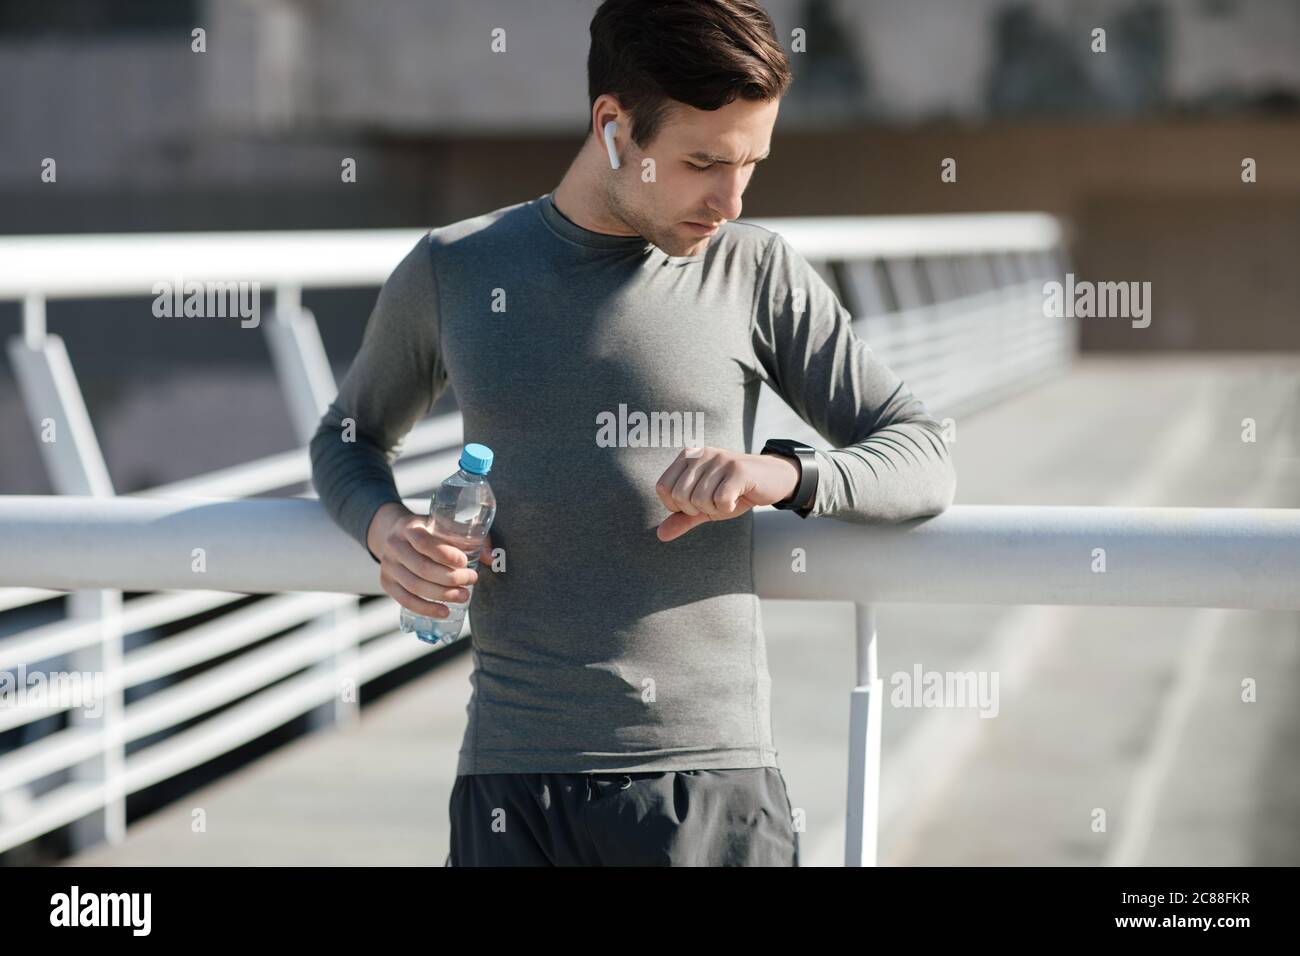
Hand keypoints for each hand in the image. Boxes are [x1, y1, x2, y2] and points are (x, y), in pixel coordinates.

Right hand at [368, 505, 481, 617]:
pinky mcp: (386, 583)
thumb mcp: (444, 526)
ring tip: (464, 596)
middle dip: (450, 578)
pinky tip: (444, 612)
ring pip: (415, 586)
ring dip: (442, 595)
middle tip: (471, 580)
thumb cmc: (429, 531)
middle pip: (422, 568)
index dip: (445, 554)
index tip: (464, 562)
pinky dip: (426, 608)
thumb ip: (470, 539)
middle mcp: (394, 546)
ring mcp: (387, 566)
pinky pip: (405, 600)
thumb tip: (492, 558)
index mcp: (408, 527)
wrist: (395, 535)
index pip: (424, 542)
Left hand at [654, 446, 799, 541]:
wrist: (773, 479)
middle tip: (714, 503)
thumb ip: (682, 518)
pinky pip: (720, 500)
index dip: (675, 505)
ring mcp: (719, 460)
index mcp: (688, 457)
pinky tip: (737, 498)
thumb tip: (660, 535)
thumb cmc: (735, 491)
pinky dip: (727, 508)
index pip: (663, 487)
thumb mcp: (705, 506)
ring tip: (727, 499)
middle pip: (679, 496)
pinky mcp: (737, 470)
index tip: (695, 504)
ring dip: (714, 509)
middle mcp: (701, 454)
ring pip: (700, 500)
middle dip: (696, 509)